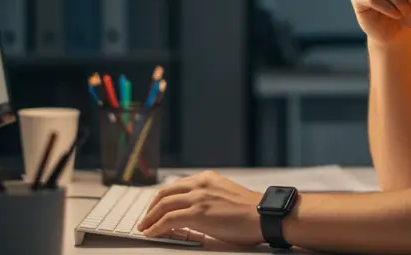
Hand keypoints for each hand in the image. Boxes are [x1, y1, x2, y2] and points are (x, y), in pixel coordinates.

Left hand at [137, 170, 263, 245]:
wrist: (265, 215)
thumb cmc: (251, 211)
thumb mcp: (226, 196)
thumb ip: (208, 199)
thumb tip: (192, 214)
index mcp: (208, 178)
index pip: (177, 186)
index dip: (163, 198)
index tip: (156, 207)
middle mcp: (201, 184)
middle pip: (166, 193)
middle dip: (152, 206)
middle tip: (146, 218)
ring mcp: (198, 197)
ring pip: (164, 205)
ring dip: (150, 217)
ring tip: (145, 227)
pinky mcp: (197, 213)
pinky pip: (168, 219)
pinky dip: (156, 227)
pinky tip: (152, 232)